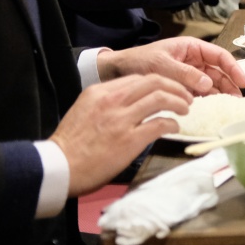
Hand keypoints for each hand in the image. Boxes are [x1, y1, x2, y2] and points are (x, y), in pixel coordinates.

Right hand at [51, 74, 192, 195]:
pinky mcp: (130, 139)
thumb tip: (132, 100)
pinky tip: (174, 127)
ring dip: (179, 102)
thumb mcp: (85, 109)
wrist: (58, 167)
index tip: (169, 89)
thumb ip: (107, 101)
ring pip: (161, 98)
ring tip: (185, 109)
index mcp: (100, 92)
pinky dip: (172, 124)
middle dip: (176, 87)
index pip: (139, 78)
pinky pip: (160, 123)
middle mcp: (112, 100)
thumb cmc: (70, 143)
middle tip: (186, 96)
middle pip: (155, 81)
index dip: (160, 82)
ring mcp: (122, 119)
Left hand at [96, 36, 244, 96]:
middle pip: (218, 72)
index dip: (233, 68)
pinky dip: (206, 100)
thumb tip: (208, 84)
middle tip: (237, 99)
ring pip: (211, 83)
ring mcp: (189, 74)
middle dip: (229, 84)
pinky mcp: (182, 87)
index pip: (219, 56)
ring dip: (220, 93)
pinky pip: (199, 93)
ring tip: (228, 106)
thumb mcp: (161, 65)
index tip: (242, 82)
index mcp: (191, 48)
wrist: (117, 72)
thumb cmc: (139, 61)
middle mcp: (193, 60)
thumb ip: (184, 74)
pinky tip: (211, 108)